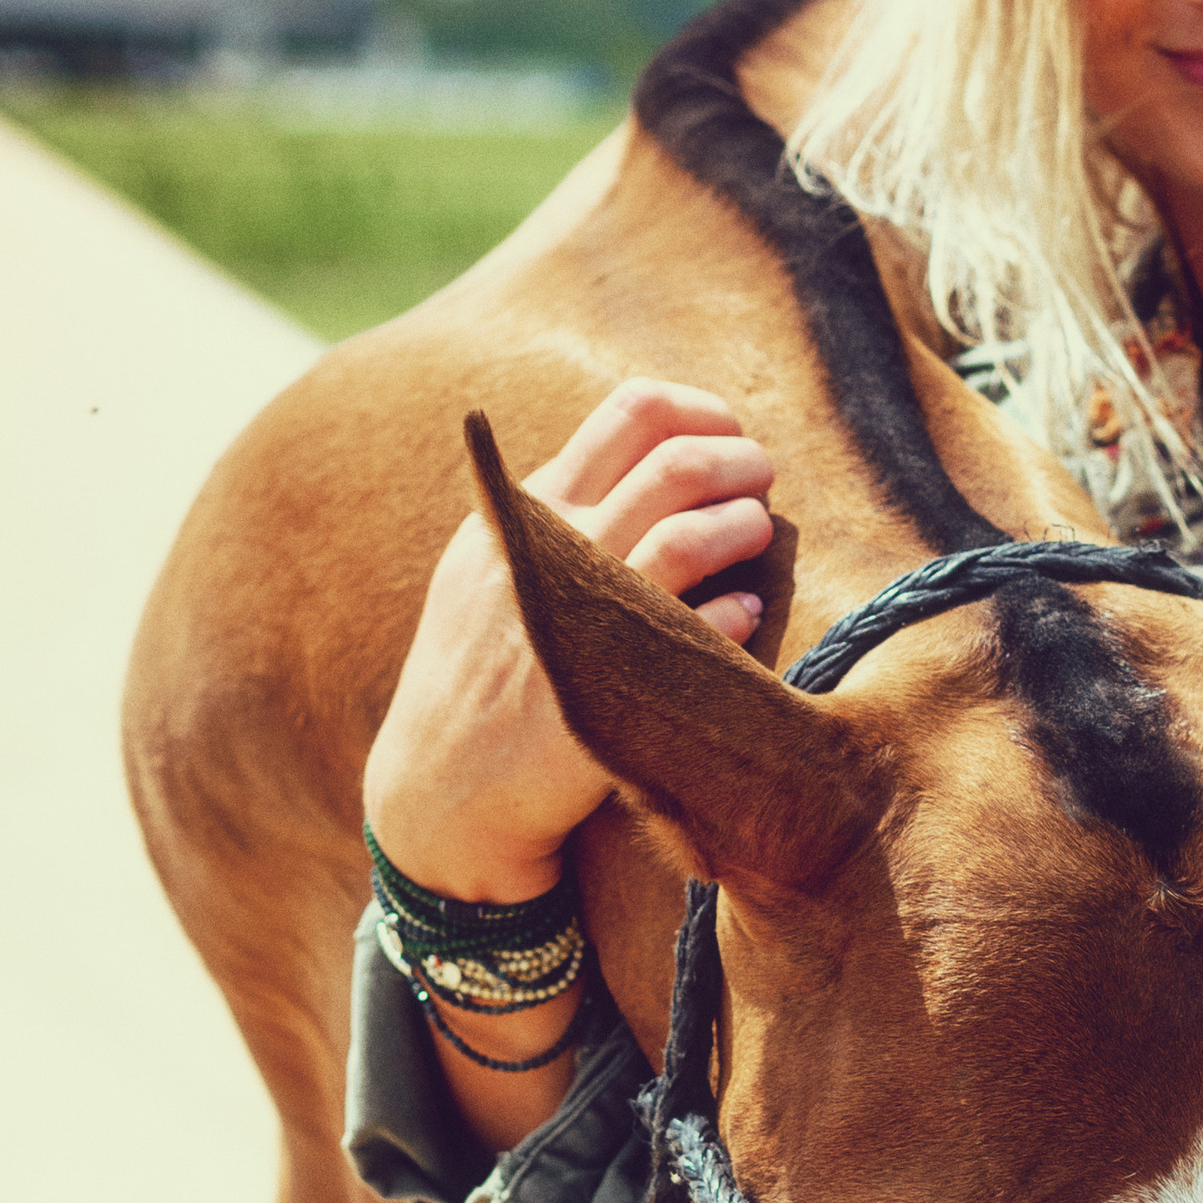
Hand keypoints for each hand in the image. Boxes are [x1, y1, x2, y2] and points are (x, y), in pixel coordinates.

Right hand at [363, 379, 774, 902]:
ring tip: (757, 531)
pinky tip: (746, 609)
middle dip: (742, 460)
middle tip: (761, 481)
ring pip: (692, 533)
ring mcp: (578, 617)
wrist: (441, 790)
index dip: (705, 412)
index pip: (633, 412)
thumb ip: (550, 508)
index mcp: (527, 508)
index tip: (730, 435)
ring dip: (746, 524)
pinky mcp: (608, 686)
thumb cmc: (479, 670)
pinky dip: (738, 607)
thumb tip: (644, 454)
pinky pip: (700, 628)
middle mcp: (551, 549)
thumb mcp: (488, 567)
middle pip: (677, 461)